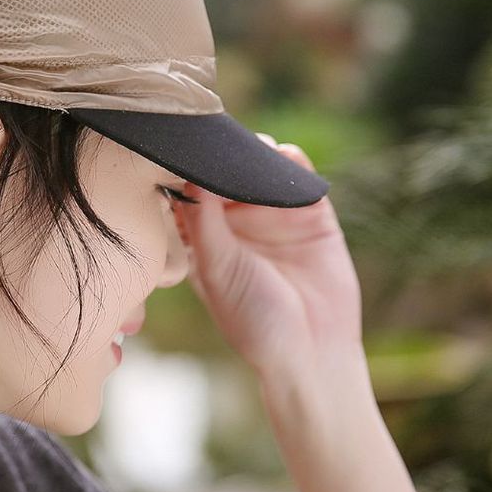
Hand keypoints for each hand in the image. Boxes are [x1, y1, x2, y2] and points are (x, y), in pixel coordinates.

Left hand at [173, 135, 364, 381]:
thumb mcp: (218, 271)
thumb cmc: (254, 322)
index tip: (179, 147)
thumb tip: (188, 176)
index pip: (189, 192)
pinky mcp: (311, 214)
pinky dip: (292, 161)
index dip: (184, 170)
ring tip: (251, 148)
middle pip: (224, 174)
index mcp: (204, 239)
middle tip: (217, 139)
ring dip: (256, 154)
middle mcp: (237, 224)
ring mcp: (274, 216)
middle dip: (221, 155)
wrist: (313, 351)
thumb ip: (203, 224)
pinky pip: (299, 178)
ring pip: (260, 170)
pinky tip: (284, 156)